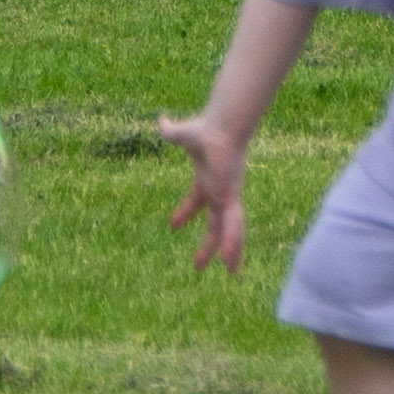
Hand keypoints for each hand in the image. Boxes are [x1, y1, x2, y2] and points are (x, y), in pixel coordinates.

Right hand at [160, 112, 250, 271]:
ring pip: (228, 230)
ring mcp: (227, 196)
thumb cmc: (204, 129)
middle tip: (198, 266)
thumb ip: (170, 130)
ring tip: (232, 274)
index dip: (184, 213)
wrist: (220, 128)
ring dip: (230, 252)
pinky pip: (231, 227)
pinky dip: (232, 244)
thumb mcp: (180, 134)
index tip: (173, 226)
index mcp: (207, 180)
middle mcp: (219, 191)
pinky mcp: (232, 199)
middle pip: (214, 224)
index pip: (196, 202)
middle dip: (208, 245)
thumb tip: (161, 119)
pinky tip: (228, 264)